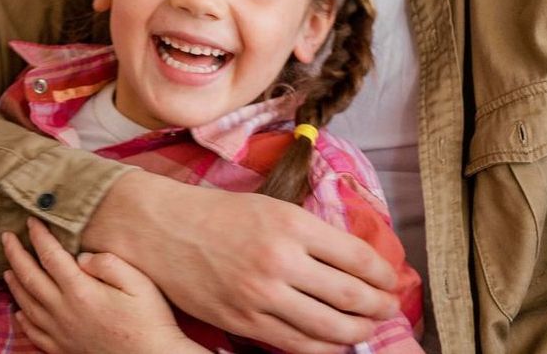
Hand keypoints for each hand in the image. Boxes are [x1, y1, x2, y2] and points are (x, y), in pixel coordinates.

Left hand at [3, 220, 202, 353]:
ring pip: (27, 305)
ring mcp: (62, 333)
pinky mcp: (65, 350)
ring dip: (14, 284)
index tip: (31, 220)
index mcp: (80, 291)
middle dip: (15, 254)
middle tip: (6, 237)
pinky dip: (23, 320)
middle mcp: (64, 312)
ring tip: (7, 269)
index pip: (50, 256)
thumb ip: (107, 263)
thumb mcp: (138, 283)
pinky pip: (34, 333)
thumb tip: (81, 258)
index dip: (38, 236)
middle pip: (30, 278)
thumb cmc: (150, 321)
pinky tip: (20, 312)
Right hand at [83, 172, 398, 353]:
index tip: (389, 279)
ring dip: (359, 332)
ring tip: (365, 328)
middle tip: (387, 307)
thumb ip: (309, 233)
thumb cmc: (214, 212)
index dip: (383, 274)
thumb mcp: (268, 206)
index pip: (358, 257)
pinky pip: (298, 345)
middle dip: (379, 307)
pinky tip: (333, 342)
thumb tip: (353, 263)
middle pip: (352, 296)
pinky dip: (325, 348)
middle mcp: (280, 259)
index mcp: (289, 223)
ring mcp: (261, 294)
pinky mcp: (243, 320)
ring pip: (331, 327)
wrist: (157, 228)